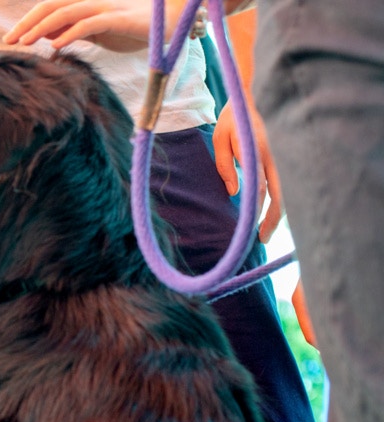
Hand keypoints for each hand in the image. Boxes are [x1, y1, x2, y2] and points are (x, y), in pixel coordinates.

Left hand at [3, 0, 200, 52]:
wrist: (171, 23)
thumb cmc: (134, 28)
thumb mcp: (97, 33)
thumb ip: (74, 32)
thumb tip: (48, 37)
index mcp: (85, 4)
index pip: (50, 8)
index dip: (29, 21)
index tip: (11, 39)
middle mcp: (92, 1)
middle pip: (52, 6)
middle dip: (27, 22)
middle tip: (9, 40)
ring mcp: (105, 7)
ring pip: (66, 12)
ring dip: (42, 27)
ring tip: (25, 42)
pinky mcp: (118, 19)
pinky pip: (89, 24)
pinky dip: (69, 34)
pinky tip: (55, 47)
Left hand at [212, 100, 282, 242]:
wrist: (249, 98)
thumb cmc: (231, 120)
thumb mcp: (220, 139)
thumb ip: (225, 165)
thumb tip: (234, 193)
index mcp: (258, 153)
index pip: (259, 189)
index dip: (257, 211)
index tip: (251, 229)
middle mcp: (273, 158)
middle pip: (279, 195)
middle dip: (272, 220)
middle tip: (262, 240)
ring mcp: (280, 158)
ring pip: (285, 192)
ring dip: (277, 214)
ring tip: (265, 232)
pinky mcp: (280, 159)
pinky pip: (283, 185)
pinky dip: (280, 202)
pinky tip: (270, 215)